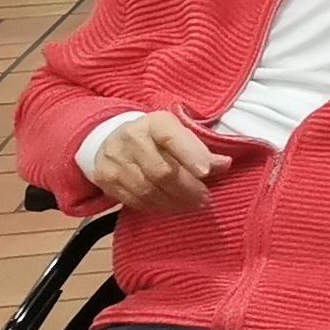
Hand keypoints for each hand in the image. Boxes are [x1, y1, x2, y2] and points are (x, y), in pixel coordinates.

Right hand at [89, 110, 228, 214]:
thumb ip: (201, 150)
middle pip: (161, 171)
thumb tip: (224, 164)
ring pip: (147, 190)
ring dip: (174, 202)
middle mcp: (130, 138)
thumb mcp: (180, 134)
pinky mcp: (104, 179)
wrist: (114, 139)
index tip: (207, 172)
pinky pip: (133, 200)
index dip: (191, 155)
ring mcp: (114, 159)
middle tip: (205, 199)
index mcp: (154, 122)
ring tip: (192, 205)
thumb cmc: (158, 138)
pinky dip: (156, 207)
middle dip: (187, 189)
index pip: (172, 138)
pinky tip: (170, 206)